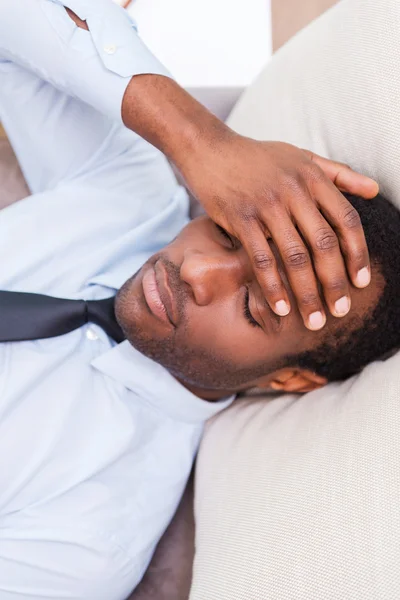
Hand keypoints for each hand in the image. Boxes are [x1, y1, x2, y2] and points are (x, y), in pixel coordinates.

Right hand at [121, 76, 377, 329]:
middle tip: (340, 311)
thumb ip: (339, 174)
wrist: (209, 148)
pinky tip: (281, 308)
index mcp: (313, 178)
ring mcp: (267, 205)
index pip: (346, 221)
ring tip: (314, 320)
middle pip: (324, 244)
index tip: (360, 282)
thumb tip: (374, 191)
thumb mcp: (302, 157)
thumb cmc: (257, 157)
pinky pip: (261, 258)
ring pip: (294, 256)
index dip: (357, 254)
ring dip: (307, 293)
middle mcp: (294, 191)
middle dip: (335, 283)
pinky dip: (272, 286)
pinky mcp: (240, 218)